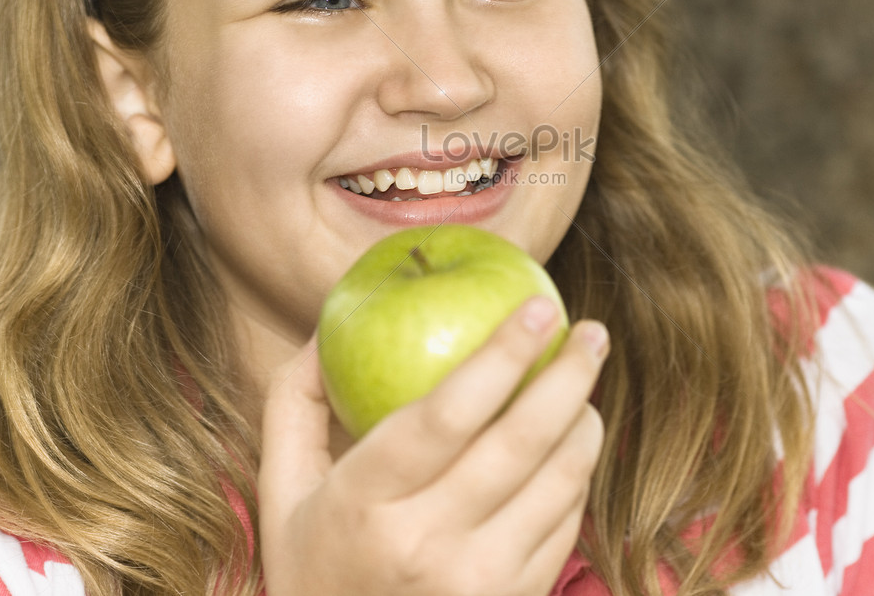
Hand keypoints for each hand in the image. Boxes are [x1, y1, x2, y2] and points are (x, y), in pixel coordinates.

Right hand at [258, 296, 607, 595]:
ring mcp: (476, 584)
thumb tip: (328, 325)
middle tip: (591, 331)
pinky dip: (578, 476)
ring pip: (558, 483)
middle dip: (569, 375)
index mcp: (362, 503)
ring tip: (586, 383)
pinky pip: (565, 526)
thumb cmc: (314, 565)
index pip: (446, 414)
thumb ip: (295, 401)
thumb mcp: (282, 489)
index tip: (537, 306)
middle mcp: (423, 546)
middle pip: (519, 442)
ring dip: (585, 420)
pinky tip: (573, 444)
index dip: (501, 354)